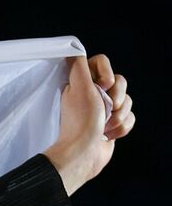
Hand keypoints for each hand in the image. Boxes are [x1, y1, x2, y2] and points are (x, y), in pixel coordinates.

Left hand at [43, 54, 133, 195]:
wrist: (84, 154)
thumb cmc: (81, 122)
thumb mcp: (79, 88)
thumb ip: (79, 67)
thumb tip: (74, 50)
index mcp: (81, 84)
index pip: (101, 62)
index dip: (107, 72)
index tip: (104, 85)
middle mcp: (92, 95)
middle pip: (120, 81)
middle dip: (117, 97)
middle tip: (106, 109)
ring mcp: (103, 110)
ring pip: (127, 100)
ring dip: (119, 115)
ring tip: (104, 127)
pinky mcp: (112, 124)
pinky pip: (130, 117)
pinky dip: (122, 127)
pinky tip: (109, 135)